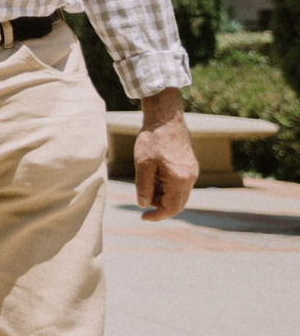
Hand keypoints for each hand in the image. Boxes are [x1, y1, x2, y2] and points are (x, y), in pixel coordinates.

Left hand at [134, 90, 198, 220]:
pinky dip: (167, 187)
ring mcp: (192, 171)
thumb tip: (143, 205)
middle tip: (142, 198)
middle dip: (160, 206)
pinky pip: (180, 184)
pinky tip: (154, 177)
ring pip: (179, 194)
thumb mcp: (143, 164)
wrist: (165, 118)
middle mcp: (190, 178)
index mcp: (180, 179)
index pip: (172, 208)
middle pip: (178, 204)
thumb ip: (144, 187)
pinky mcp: (190, 165)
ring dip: (163, 195)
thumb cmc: (152, 139)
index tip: (143, 217)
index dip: (157, 215)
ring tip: (146, 183)